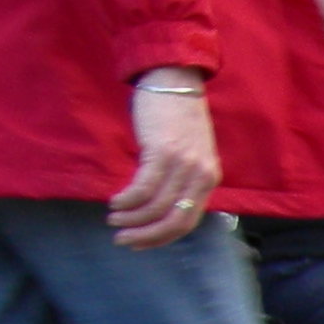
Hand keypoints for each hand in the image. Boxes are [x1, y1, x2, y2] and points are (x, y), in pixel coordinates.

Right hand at [110, 71, 221, 247]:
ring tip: (114, 220)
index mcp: (209, 179)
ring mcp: (183, 164)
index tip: (140, 244)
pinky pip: (144, 187)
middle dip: (147, 236)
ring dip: (132, 218)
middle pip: (175, 221)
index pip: (188, 221)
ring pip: (157, 206)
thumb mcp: (188, 153)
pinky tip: (115, 202)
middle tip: (123, 240)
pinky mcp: (163, 151)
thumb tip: (157, 206)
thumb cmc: (176, 116)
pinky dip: (128, 200)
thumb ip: (180, 179)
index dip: (162, 237)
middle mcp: (201, 175)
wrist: (173, 79)